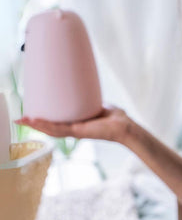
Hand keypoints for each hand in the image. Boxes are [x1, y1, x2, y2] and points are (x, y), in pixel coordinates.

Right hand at [14, 105, 130, 142]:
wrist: (125, 126)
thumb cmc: (116, 118)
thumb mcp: (100, 105)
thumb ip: (91, 100)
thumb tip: (85, 88)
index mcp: (77, 124)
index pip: (56, 122)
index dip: (43, 120)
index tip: (31, 115)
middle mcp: (74, 129)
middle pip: (49, 127)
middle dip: (34, 123)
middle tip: (19, 119)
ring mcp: (75, 131)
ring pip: (51, 130)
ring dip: (36, 125)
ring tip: (22, 120)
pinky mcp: (79, 132)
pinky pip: (59, 129)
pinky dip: (46, 125)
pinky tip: (35, 121)